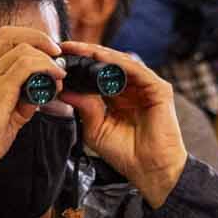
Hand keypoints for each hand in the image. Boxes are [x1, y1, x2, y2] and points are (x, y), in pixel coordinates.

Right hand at [0, 26, 64, 168]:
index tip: (44, 51)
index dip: (26, 38)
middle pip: (9, 35)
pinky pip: (26, 67)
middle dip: (39, 38)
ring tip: (58, 75)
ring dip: (46, 59)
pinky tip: (54, 79)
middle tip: (56, 54)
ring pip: (22, 50)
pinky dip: (45, 68)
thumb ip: (18, 102)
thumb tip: (39, 95)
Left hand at [59, 40, 187, 205]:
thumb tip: (64, 90)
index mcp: (118, 98)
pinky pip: (137, 70)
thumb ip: (84, 107)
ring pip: (121, 63)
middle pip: (108, 64)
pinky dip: (118, 62)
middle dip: (87, 54)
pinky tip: (101, 58)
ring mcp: (147, 87)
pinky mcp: (159, 89)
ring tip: (80, 49)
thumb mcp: (95, 128)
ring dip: (100, 54)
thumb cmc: (125, 154)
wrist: (149, 170)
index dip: (80, 66)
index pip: (97, 76)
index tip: (58, 59)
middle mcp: (133, 89)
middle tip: (65, 47)